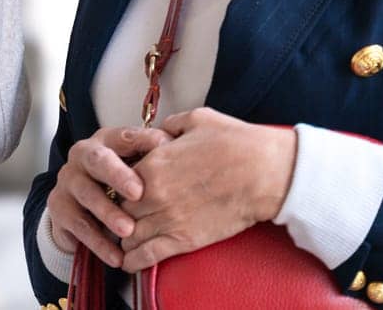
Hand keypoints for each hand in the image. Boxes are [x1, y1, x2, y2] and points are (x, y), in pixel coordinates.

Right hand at [46, 125, 172, 268]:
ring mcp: (68, 181)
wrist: (77, 207)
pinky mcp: (59, 208)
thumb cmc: (115, 182)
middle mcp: (82, 156)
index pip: (124, 136)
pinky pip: (79, 226)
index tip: (162, 151)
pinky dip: (99, 243)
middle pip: (98, 160)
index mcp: (105, 141)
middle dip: (118, 175)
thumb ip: (153, 155)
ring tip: (129, 230)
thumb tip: (176, 147)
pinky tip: (116, 256)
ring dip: (108, 213)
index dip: (142, 142)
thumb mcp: (133, 165)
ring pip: (87, 194)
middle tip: (138, 193)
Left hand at [118, 108, 296, 272]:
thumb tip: (161, 130)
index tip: (126, 189)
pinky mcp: (184, 240)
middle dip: (118, 213)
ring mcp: (167, 219)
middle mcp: (153, 193)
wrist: (264, 173)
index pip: (118, 181)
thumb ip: (171, 125)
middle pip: (119, 210)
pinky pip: (147, 256)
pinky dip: (134, 261)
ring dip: (124, 238)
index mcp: (153, 163)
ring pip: (128, 236)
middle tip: (123, 216)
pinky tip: (130, 262)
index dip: (119, 186)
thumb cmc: (235, 142)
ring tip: (126, 239)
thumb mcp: (197, 119)